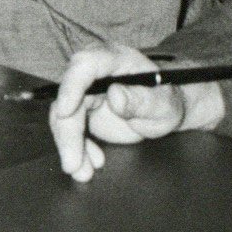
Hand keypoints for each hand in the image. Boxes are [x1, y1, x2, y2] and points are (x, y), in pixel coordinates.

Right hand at [47, 34, 225, 180]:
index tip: (66, 113)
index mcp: (116, 59)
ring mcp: (86, 91)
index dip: (71, 86)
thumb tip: (114, 96)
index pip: (85, 64)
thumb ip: (141, 100)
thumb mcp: (163, 104)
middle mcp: (95, 72)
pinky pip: (70, 129)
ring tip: (84, 173)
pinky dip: (77, 150)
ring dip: (70, 146)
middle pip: (68, 97)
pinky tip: (92, 163)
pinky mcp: (82, 110)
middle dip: (68, 133)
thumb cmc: (168, 101)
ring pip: (64, 117)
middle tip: (74, 164)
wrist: (165, 110)